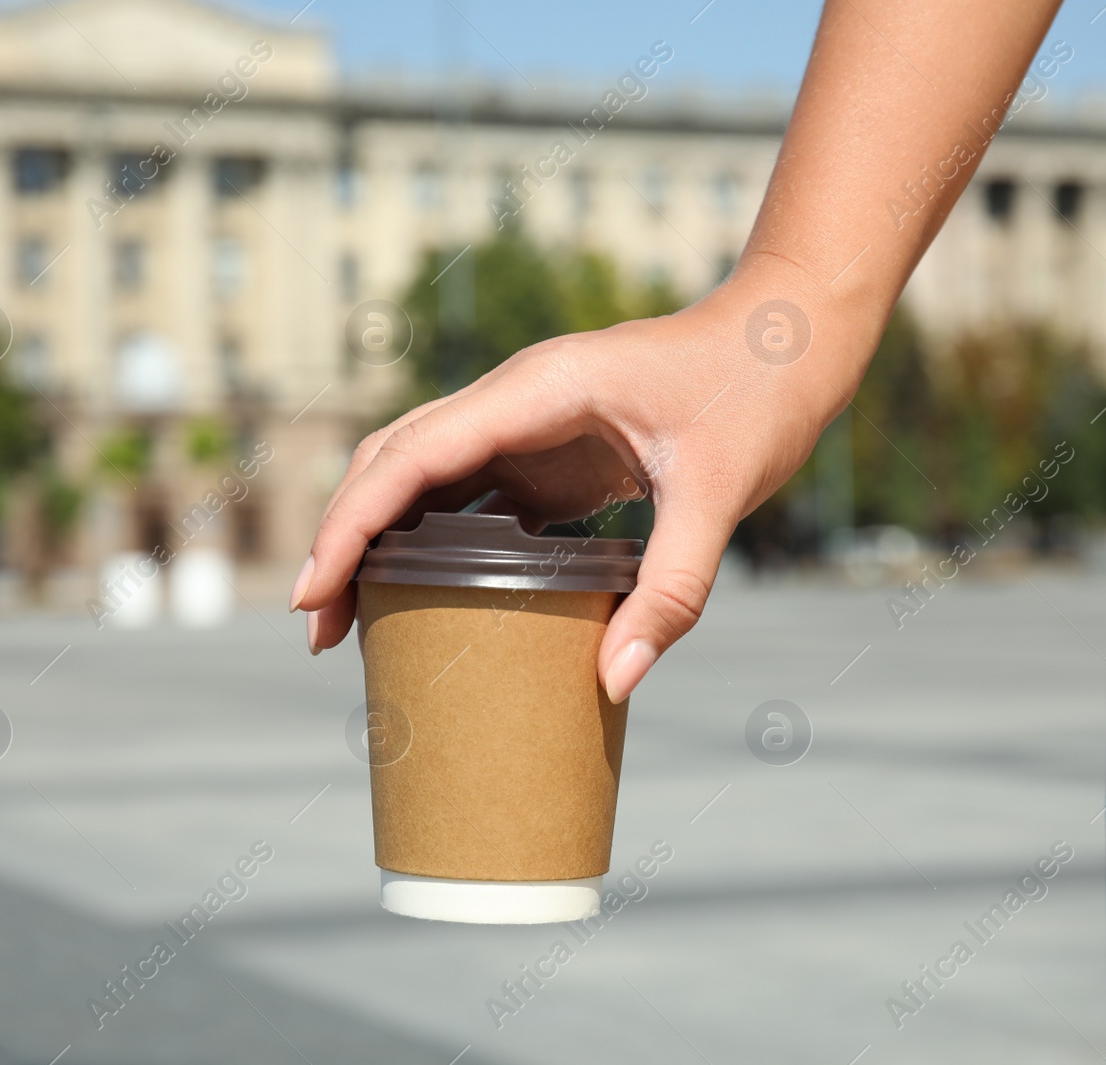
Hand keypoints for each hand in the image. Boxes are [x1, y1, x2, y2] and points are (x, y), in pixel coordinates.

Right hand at [289, 255, 873, 701]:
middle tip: (317, 630)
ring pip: (420, 473)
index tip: (314, 592)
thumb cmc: (759, 392)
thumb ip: (671, 590)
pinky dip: (430, 538)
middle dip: (344, 537)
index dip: (353, 522)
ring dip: (376, 537)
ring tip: (349, 622)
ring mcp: (529, 420)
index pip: (414, 453)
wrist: (790, 339)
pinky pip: (468, 490)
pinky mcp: (550, 447)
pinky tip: (423, 594)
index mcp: (540, 390)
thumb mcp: (722, 494)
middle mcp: (518, 397)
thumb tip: (612, 684)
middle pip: (394, 460)